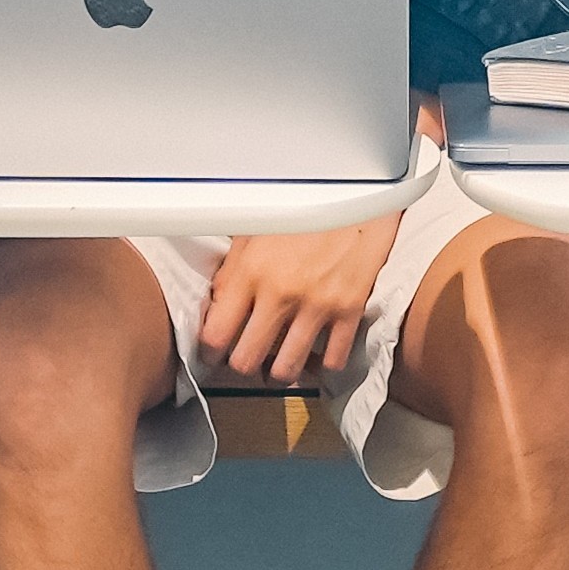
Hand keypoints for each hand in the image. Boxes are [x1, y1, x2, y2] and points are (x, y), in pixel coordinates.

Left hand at [197, 222, 393, 390]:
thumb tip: (215, 306)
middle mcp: (281, 293)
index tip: (213, 353)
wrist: (359, 197)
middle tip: (244, 360)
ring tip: (277, 365)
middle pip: (246, 360)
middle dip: (241, 366)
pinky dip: (321, 365)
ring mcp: (317, 306)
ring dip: (278, 373)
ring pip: (286, 370)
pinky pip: (331, 361)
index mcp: (251, 271)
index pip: (216, 333)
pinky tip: (315, 354)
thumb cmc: (306, 209)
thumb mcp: (256, 230)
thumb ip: (233, 271)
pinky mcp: (349, 312)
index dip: (209, 352)